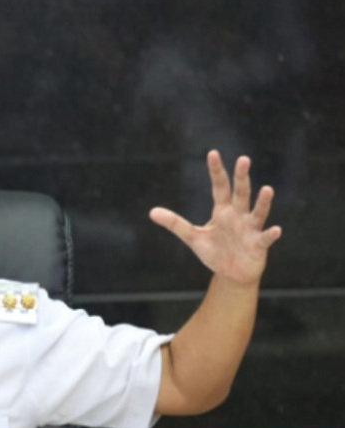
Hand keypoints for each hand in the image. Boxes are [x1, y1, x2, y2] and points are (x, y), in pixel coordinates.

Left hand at [149, 150, 281, 285]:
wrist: (232, 274)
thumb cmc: (215, 252)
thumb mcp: (193, 237)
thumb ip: (175, 224)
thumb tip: (151, 212)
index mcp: (222, 211)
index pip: (219, 187)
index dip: (216, 171)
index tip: (212, 153)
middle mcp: (238, 216)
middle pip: (240, 193)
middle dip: (241, 177)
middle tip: (243, 159)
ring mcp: (250, 229)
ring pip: (257, 212)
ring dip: (263, 202)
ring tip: (267, 189)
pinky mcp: (258, 245)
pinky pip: (265, 238)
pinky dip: (270, 234)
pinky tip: (275, 230)